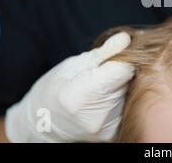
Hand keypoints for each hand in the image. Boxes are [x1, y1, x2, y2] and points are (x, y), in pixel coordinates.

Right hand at [5, 33, 133, 142]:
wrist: (43, 124)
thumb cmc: (54, 89)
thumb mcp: (72, 64)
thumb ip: (102, 53)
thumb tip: (126, 39)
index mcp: (80, 95)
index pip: (123, 69)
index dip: (122, 58)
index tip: (116, 54)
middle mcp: (96, 116)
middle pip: (127, 81)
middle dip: (120, 72)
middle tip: (101, 74)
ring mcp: (105, 128)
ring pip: (128, 93)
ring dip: (120, 86)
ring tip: (99, 88)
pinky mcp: (112, 133)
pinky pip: (125, 105)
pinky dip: (119, 99)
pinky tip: (102, 100)